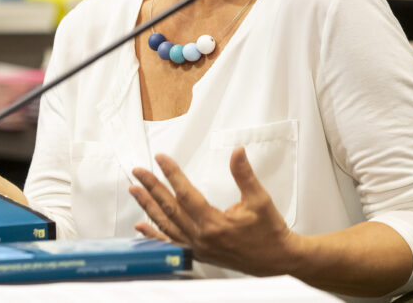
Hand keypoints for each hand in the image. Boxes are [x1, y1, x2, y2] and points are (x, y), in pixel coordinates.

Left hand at [129, 148, 302, 276]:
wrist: (277, 260)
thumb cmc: (269, 231)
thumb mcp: (259, 199)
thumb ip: (244, 174)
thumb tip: (237, 152)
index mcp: (214, 224)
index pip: (186, 195)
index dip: (172, 174)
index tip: (161, 159)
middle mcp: (201, 238)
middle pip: (170, 209)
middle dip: (152, 188)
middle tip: (138, 171)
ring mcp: (198, 248)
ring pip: (166, 225)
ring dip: (148, 207)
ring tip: (135, 190)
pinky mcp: (198, 253)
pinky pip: (171, 243)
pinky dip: (154, 235)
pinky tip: (141, 226)